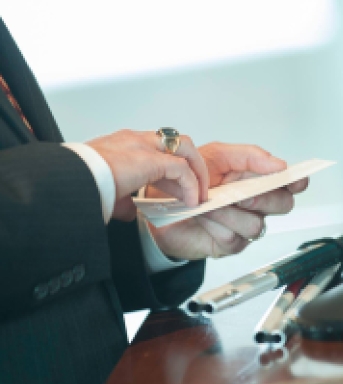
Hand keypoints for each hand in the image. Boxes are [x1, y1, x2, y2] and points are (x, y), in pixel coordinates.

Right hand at [87, 129, 207, 220]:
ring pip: (185, 149)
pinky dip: (190, 185)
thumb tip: (133, 212)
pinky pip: (181, 169)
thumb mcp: (106, 193)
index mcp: (125, 145)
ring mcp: (144, 146)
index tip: (179, 190)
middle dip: (191, 166)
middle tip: (196, 189)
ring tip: (200, 195)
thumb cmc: (81, 184)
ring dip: (196, 172)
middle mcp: (136, 140)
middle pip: (177, 143)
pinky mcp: (150, 160)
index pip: (159, 150)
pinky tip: (191, 201)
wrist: (69, 182)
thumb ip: (123, 201)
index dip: (173, 171)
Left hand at [147, 142, 307, 259]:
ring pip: (256, 225)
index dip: (296, 181)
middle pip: (282, 205)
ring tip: (210, 204)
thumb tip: (278, 164)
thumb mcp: (217, 155)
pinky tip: (203, 216)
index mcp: (256, 181)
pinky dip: (216, 224)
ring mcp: (243, 225)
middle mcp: (255, 204)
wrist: (161, 202)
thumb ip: (249, 156)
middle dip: (262, 198)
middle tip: (241, 193)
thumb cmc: (190, 179)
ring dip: (231, 213)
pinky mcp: (228, 244)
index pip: (289, 184)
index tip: (293, 179)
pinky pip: (233, 237)